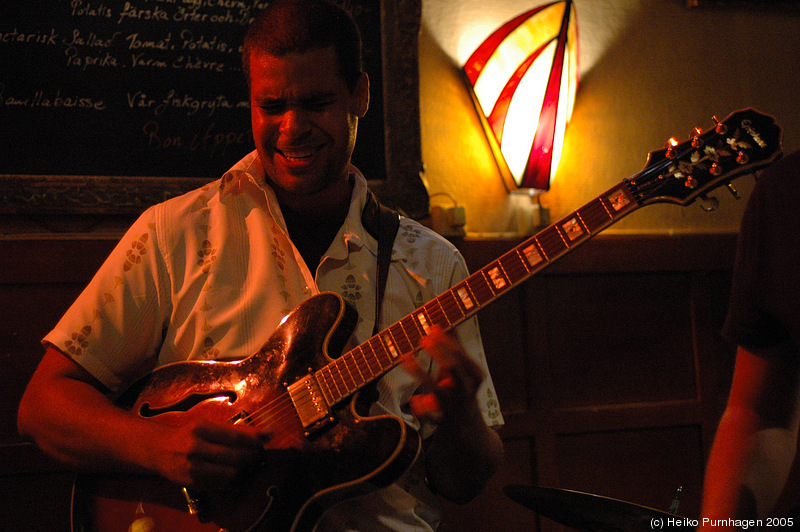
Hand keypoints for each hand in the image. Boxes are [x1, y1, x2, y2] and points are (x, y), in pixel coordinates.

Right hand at [154, 418, 269, 489]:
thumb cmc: (189, 434)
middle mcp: (196, 448)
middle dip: (252, 456)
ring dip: (243, 469)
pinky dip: (232, 479)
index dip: (254, 441)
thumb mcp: (208, 425)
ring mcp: (193, 467)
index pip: (235, 436)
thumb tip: (266, 434)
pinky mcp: (193, 483)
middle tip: (257, 454)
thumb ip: (235, 430)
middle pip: (235, 456)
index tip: (265, 440)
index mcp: (201, 428)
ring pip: (230, 473)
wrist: (160, 450)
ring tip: (247, 463)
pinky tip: (235, 473)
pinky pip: (221, 484)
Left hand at [402, 325, 484, 423]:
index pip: (461, 355)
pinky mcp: (442, 420)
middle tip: (423, 339)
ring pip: (436, 389)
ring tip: (405, 357)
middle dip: (438, 352)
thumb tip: (447, 322)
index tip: (433, 327)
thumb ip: (456, 348)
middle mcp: (466, 389)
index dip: (446, 341)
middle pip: (453, 368)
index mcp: (474, 376)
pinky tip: (414, 399)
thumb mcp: (464, 369)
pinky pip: (429, 414)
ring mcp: (454, 405)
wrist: (467, 426)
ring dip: (419, 372)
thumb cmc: (462, 390)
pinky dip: (421, 407)